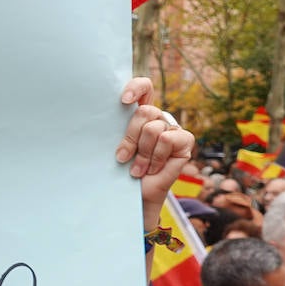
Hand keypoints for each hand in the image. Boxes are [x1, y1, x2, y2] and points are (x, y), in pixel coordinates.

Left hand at [113, 78, 194, 227]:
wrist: (135, 197)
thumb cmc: (122, 172)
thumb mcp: (117, 147)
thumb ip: (116, 128)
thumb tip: (99, 114)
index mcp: (140, 114)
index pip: (144, 87)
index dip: (136, 88)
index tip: (124, 101)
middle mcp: (158, 118)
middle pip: (145, 112)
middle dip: (131, 137)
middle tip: (124, 158)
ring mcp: (173, 128)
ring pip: (153, 128)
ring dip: (143, 153)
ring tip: (138, 169)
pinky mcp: (185, 140)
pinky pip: (167, 139)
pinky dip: (156, 157)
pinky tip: (153, 169)